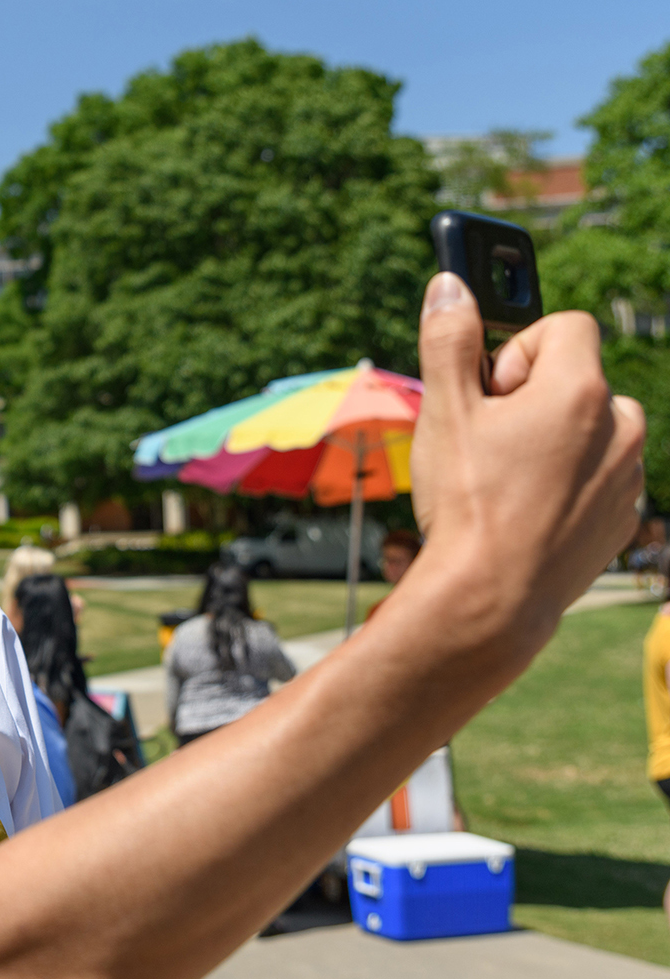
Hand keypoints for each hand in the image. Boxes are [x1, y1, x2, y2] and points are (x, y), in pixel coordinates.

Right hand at [409, 273, 643, 651]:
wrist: (491, 599)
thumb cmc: (467, 505)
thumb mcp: (445, 413)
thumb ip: (448, 341)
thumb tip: (449, 284)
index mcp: (580, 391)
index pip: (566, 325)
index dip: (519, 350)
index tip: (492, 391)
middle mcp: (620, 427)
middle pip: (580, 379)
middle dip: (536, 398)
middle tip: (490, 440)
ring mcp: (628, 477)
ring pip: (592, 432)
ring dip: (554, 442)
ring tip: (504, 483)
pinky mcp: (623, 518)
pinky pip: (599, 480)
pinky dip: (567, 485)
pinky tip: (523, 513)